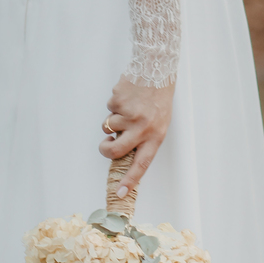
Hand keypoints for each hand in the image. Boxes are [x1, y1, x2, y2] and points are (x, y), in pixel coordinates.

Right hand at [98, 75, 174, 195]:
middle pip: (115, 150)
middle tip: (106, 144)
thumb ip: (143, 138)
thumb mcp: (159, 122)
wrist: (156, 69)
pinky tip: (127, 95)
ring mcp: (129, 113)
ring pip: (109, 126)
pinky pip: (109, 108)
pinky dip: (115, 104)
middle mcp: (142, 127)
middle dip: (105, 149)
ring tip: (128, 107)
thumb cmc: (158, 99)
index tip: (120, 193)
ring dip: (114, 119)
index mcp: (155, 135)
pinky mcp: (118, 100)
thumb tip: (123, 152)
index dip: (130, 180)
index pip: (142, 164)